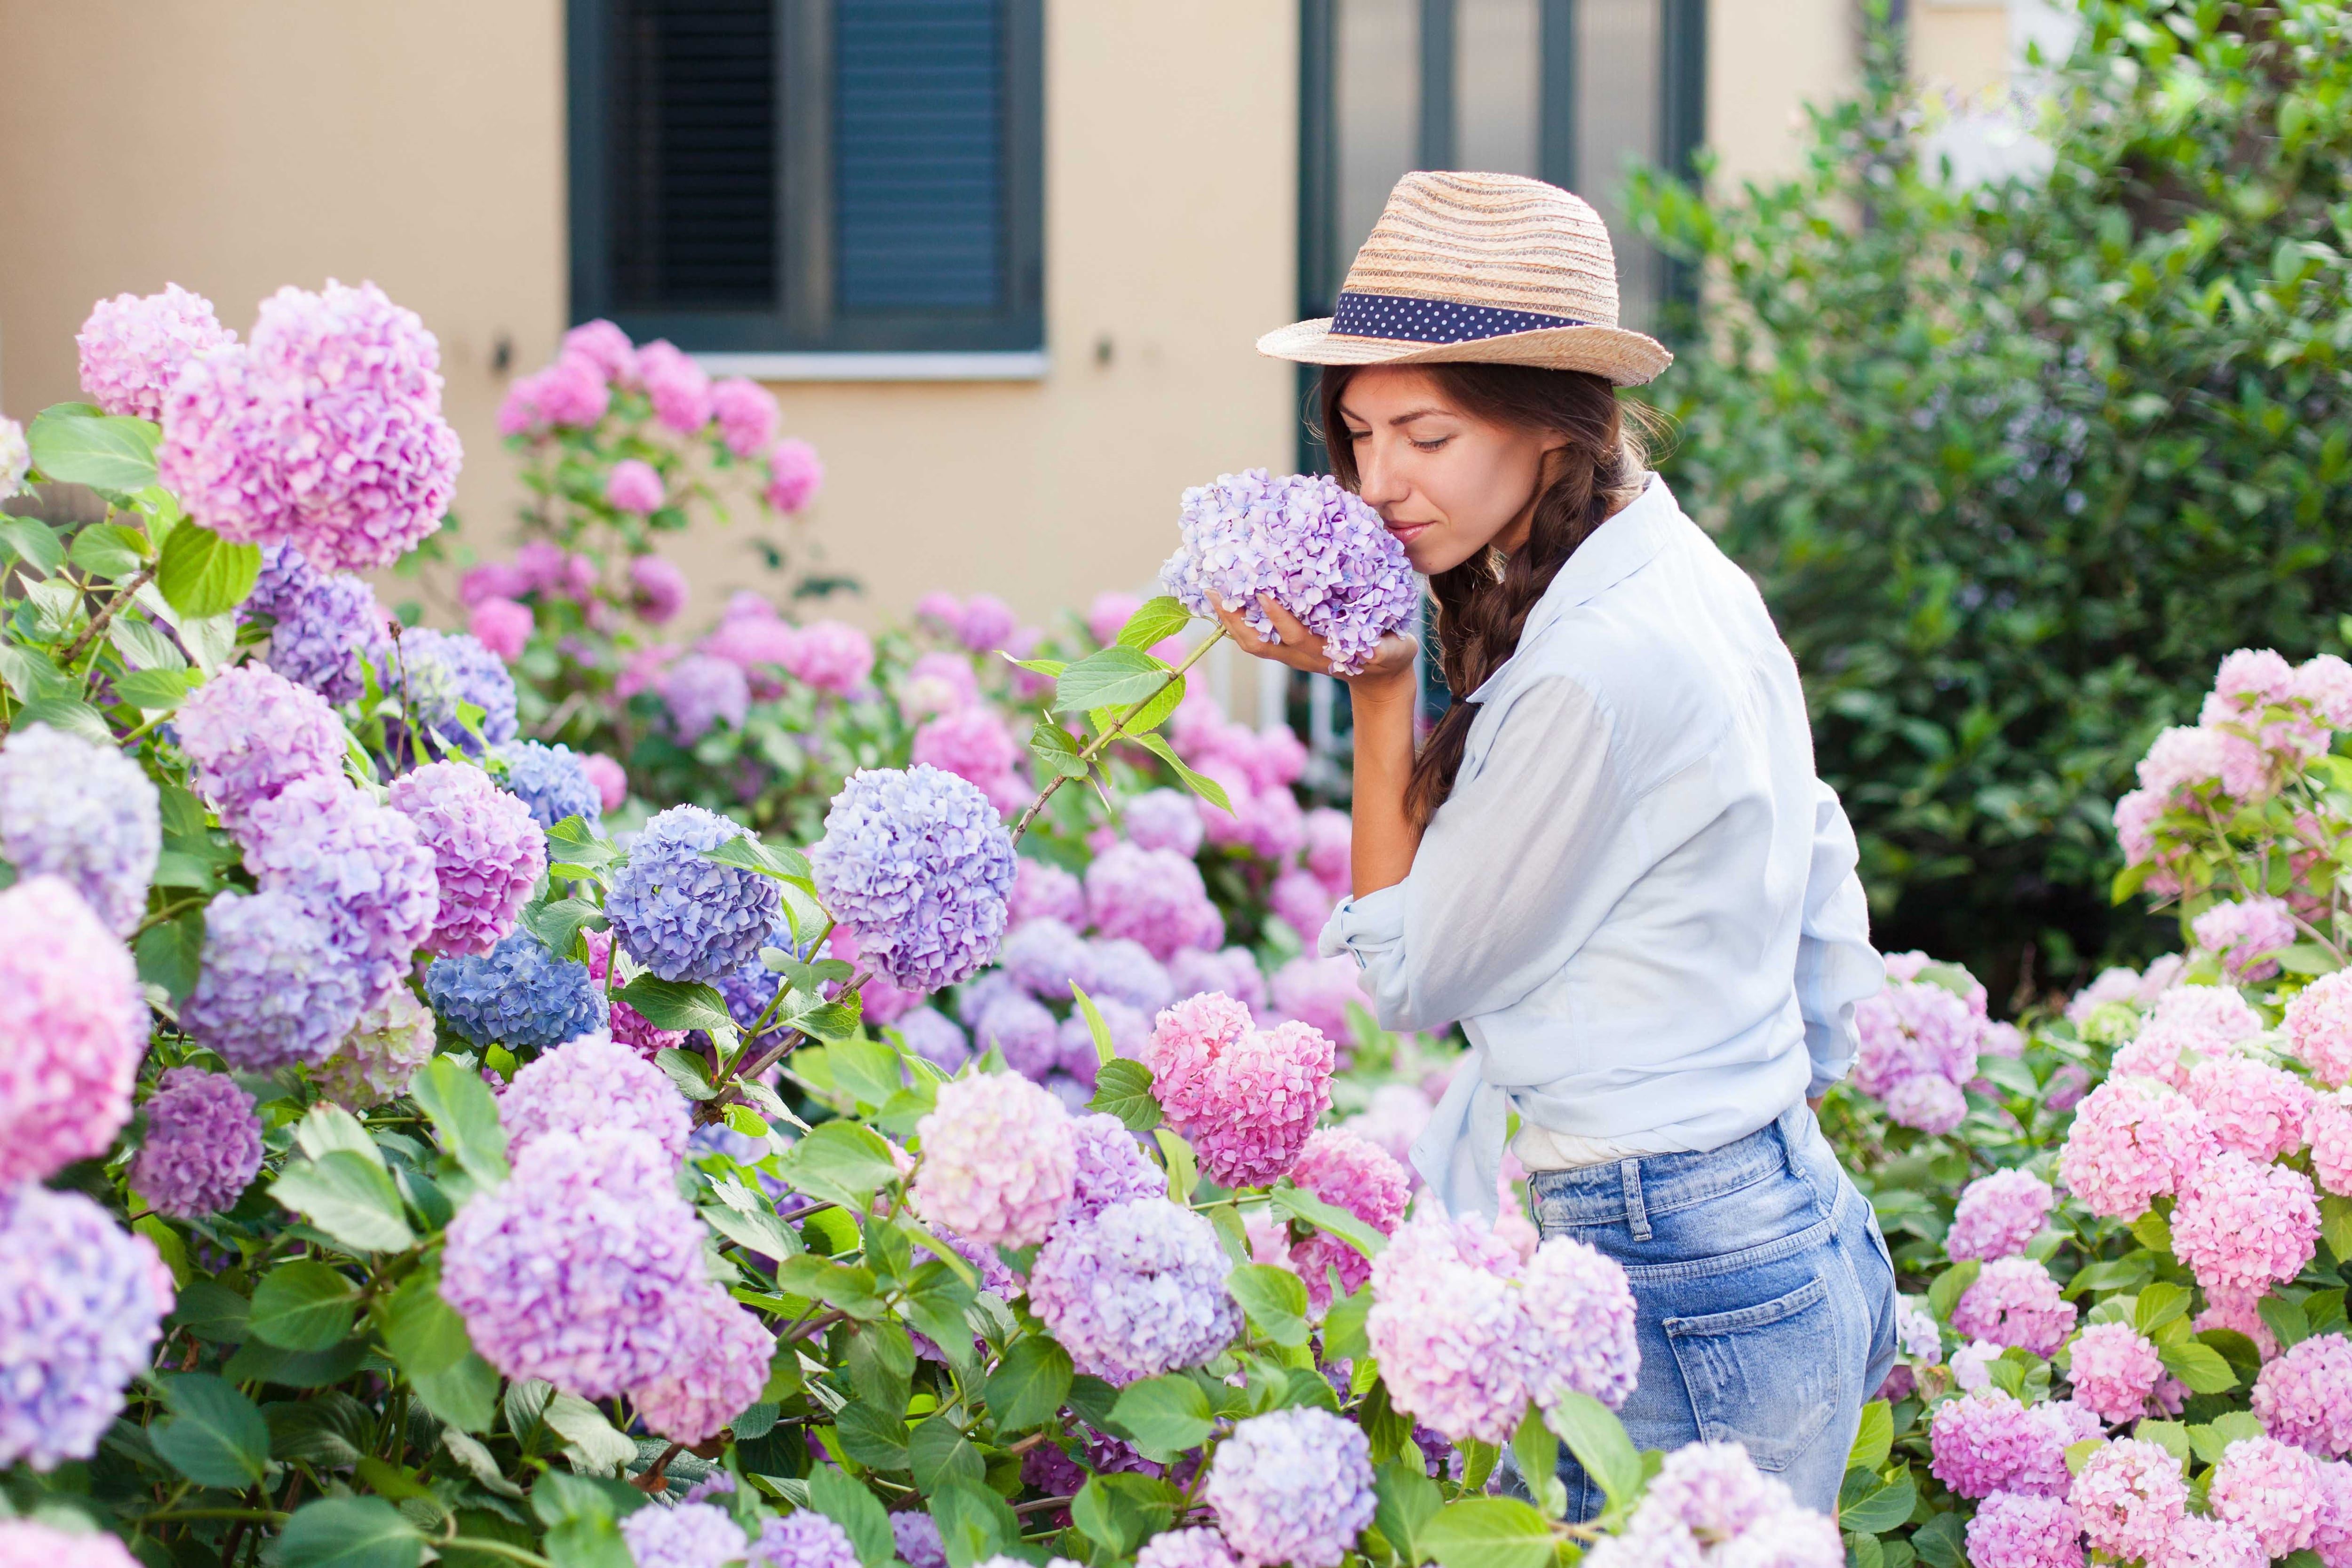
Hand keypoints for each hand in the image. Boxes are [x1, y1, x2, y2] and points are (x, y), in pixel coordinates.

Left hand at [1214, 595, 1418, 689]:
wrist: (1379, 674)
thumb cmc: (1390, 655)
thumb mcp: (1397, 652)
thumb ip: (1387, 649)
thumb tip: (1374, 649)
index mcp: (1324, 651)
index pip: (1294, 635)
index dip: (1278, 617)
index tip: (1263, 594)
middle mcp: (1300, 654)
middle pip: (1258, 642)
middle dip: (1234, 619)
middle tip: (1214, 589)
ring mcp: (1291, 653)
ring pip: (1251, 641)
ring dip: (1229, 620)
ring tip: (1212, 590)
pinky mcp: (1288, 646)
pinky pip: (1256, 636)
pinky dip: (1238, 620)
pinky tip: (1227, 596)